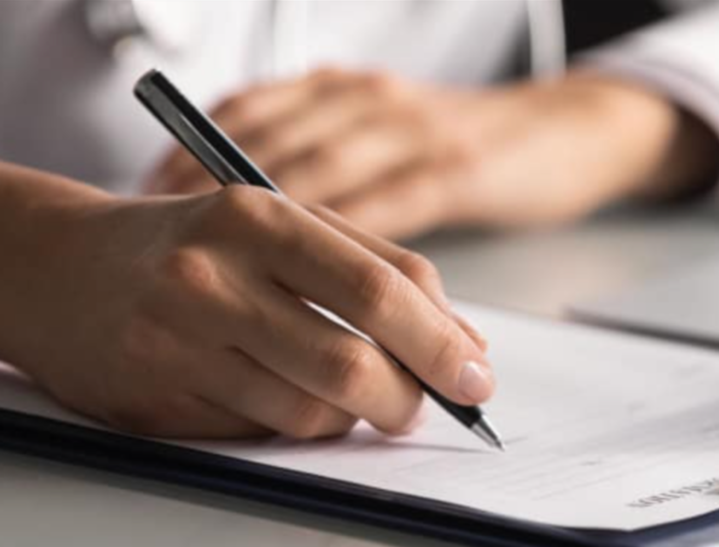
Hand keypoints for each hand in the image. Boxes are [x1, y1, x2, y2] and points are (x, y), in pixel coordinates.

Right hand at [0, 146, 492, 438]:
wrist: (52, 270)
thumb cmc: (189, 246)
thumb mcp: (279, 227)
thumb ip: (374, 269)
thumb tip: (464, 344)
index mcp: (259, 219)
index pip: (380, 290)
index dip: (443, 343)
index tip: (477, 379)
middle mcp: (213, 279)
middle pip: (351, 366)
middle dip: (406, 400)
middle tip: (419, 408)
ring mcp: (177, 345)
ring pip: (308, 416)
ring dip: (345, 419)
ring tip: (336, 393)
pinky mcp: (153, 403)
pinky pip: (257, 438)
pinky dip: (286, 429)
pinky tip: (266, 394)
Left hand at [147, 68, 718, 240]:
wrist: (568, 127)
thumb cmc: (469, 146)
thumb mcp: (386, 142)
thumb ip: (330, 169)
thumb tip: (263, 222)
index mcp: (343, 93)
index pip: (250, 113)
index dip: (192, 153)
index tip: (150, 196)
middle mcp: (367, 103)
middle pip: (272, 144)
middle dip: (213, 194)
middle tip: (169, 241)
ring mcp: (411, 132)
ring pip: (324, 176)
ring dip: (265, 228)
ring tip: (221, 272)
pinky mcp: (455, 168)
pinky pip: (386, 206)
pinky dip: (346, 245)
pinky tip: (313, 280)